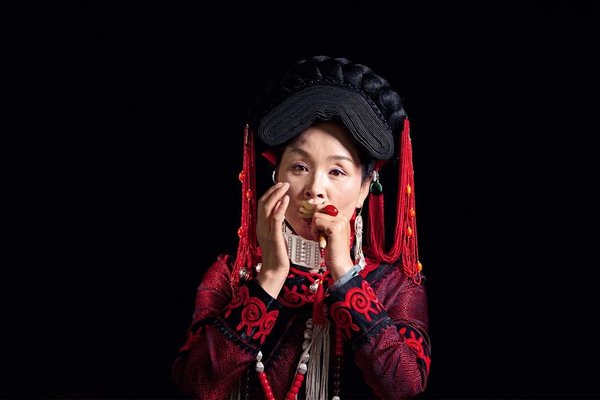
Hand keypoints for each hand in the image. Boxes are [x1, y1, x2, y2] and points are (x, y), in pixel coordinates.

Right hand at [255, 182, 289, 296]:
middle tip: (283, 183)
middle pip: (263, 203)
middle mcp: (261, 227)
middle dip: (273, 191)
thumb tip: (281, 215)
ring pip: (268, 207)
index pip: (263, 205)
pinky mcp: (274, 236)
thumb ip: (276, 226)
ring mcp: (266, 231)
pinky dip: (280, 207)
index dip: (270, 194)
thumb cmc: (278, 256)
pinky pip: (275, 218)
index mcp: (261, 227)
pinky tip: (286, 200)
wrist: (275, 271)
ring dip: (277, 195)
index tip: (279, 187)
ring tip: (285, 187)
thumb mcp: (276, 237)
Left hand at [309, 204, 353, 279]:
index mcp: (342, 218)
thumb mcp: (329, 233)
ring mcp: (340, 222)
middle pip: (320, 208)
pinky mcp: (335, 228)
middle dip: (314, 219)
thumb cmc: (334, 251)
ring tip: (320, 237)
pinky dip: (315, 232)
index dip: (316, 212)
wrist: (340, 264)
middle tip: (316, 231)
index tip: (311, 220)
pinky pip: (317, 223)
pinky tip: (320, 239)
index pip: (325, 205)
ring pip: (317, 215)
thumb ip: (324, 222)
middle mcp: (342, 218)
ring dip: (314, 228)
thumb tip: (313, 211)